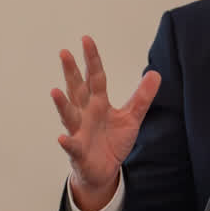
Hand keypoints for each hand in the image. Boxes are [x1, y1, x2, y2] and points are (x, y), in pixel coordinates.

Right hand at [51, 35, 160, 210]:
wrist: (104, 171)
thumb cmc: (113, 142)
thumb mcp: (132, 118)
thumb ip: (142, 97)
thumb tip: (155, 73)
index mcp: (98, 103)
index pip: (95, 77)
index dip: (92, 59)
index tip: (86, 39)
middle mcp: (85, 113)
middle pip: (77, 89)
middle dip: (71, 72)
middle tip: (64, 53)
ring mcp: (79, 131)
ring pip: (69, 114)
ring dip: (62, 104)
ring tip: (55, 91)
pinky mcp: (78, 151)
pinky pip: (71, 146)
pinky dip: (67, 142)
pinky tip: (62, 137)